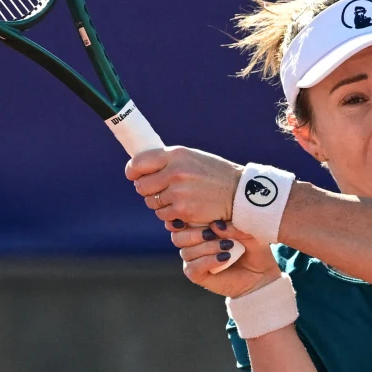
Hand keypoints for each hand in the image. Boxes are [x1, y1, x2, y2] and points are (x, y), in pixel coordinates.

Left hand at [125, 146, 240, 228]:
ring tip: (177, 199)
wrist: (238, 193)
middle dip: (148, 190)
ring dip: (160, 204)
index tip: (133, 175)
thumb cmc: (214, 174)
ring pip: (152, 203)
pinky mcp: (183, 211)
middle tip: (161, 190)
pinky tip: (184, 209)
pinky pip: (164, 216)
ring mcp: (178, 193)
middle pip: (142, 186)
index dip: (132, 171)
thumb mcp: (192, 158)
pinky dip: (171, 216)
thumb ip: (168, 161)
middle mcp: (175, 172)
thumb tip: (141, 169)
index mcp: (176, 155)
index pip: (139, 162)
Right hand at [168, 221, 278, 297]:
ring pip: (187, 252)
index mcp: (199, 227)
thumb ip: (232, 226)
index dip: (183, 218)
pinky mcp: (197, 275)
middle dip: (195, 234)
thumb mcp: (247, 232)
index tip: (196, 214)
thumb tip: (216, 226)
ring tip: (228, 246)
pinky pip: (193, 268)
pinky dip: (208, 261)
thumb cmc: (253, 246)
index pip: (181, 221)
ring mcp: (194, 260)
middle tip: (215, 234)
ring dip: (207, 248)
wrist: (261, 271)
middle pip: (178, 237)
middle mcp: (193, 243)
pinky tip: (224, 258)